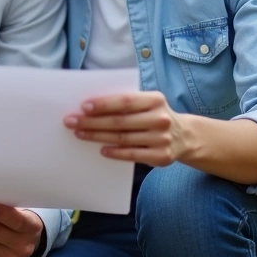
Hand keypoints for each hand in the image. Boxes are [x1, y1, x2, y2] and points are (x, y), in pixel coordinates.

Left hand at [65, 91, 192, 166]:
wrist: (184, 136)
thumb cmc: (155, 116)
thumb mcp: (148, 103)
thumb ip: (127, 103)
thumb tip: (92, 107)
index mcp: (155, 100)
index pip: (125, 101)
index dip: (104, 104)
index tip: (84, 106)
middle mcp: (160, 118)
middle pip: (120, 121)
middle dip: (93, 121)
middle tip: (72, 121)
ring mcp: (162, 139)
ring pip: (123, 138)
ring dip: (98, 136)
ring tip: (80, 134)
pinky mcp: (161, 156)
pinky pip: (132, 155)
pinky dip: (115, 152)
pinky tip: (101, 150)